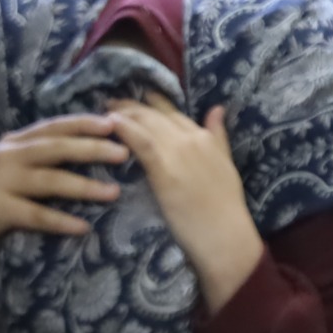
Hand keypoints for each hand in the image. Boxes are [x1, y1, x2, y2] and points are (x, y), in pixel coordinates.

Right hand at [0, 115, 125, 288]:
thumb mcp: (8, 171)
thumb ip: (36, 159)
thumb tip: (85, 152)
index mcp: (12, 143)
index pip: (53, 127)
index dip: (84, 124)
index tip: (114, 124)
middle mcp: (6, 156)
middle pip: (57, 148)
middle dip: (93, 149)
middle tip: (124, 153)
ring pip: (51, 180)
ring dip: (85, 186)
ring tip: (114, 193)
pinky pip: (36, 215)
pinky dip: (61, 221)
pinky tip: (83, 227)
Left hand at [103, 93, 266, 313]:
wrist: (225, 233)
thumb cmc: (225, 208)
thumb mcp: (227, 164)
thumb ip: (219, 136)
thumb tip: (217, 109)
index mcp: (205, 138)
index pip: (173, 113)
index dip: (153, 104)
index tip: (138, 99)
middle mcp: (190, 138)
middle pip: (156, 114)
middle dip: (132, 105)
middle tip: (112, 102)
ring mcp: (177, 151)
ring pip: (146, 122)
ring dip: (123, 112)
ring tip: (105, 108)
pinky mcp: (163, 169)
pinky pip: (141, 141)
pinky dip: (125, 128)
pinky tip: (110, 123)